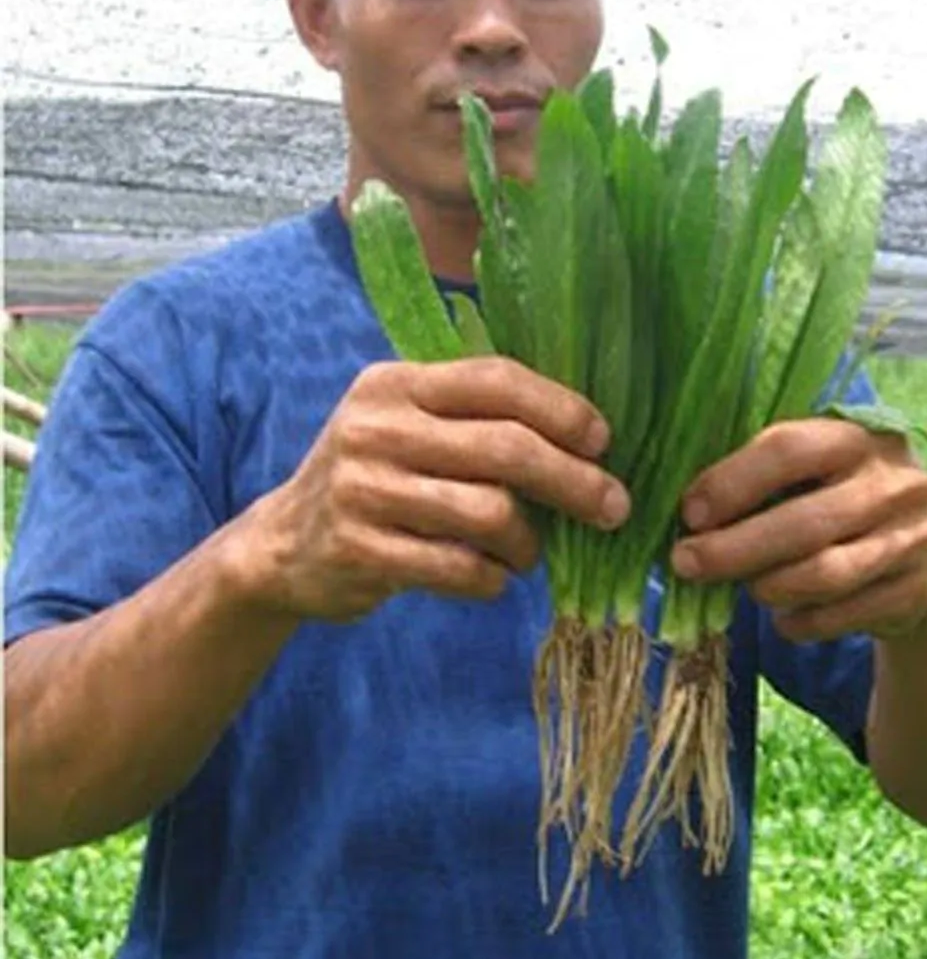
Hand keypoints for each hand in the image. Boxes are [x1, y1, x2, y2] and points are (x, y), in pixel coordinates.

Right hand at [251, 357, 629, 622]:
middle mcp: (376, 427)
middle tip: (613, 507)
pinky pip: (459, 567)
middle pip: (505, 448)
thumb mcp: (405, 425)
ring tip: (529, 552)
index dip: (560, 409)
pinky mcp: (359, 549)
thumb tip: (585, 435)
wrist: (281, 547)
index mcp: (395, 383)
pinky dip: (491, 578)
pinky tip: (491, 577)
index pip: (495, 380)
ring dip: (529, 542)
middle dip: (574, 480)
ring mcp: (364, 489)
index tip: (603, 440)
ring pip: (490, 513)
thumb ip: (472, 417)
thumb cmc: (374, 480)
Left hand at [669, 419, 926, 641]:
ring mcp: (915, 537)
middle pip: (805, 522)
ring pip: (825, 574)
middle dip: (734, 549)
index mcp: (858, 435)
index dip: (732, 482)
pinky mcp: (920, 589)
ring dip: (767, 587)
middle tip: (685, 563)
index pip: (790, 449)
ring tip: (739, 589)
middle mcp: (895, 482)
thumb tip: (684, 514)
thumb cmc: (835, 498)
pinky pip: (844, 615)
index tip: (688, 513)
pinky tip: (780, 619)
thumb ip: (760, 477)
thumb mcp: (810, 470)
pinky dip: (800, 621)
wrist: (918, 553)